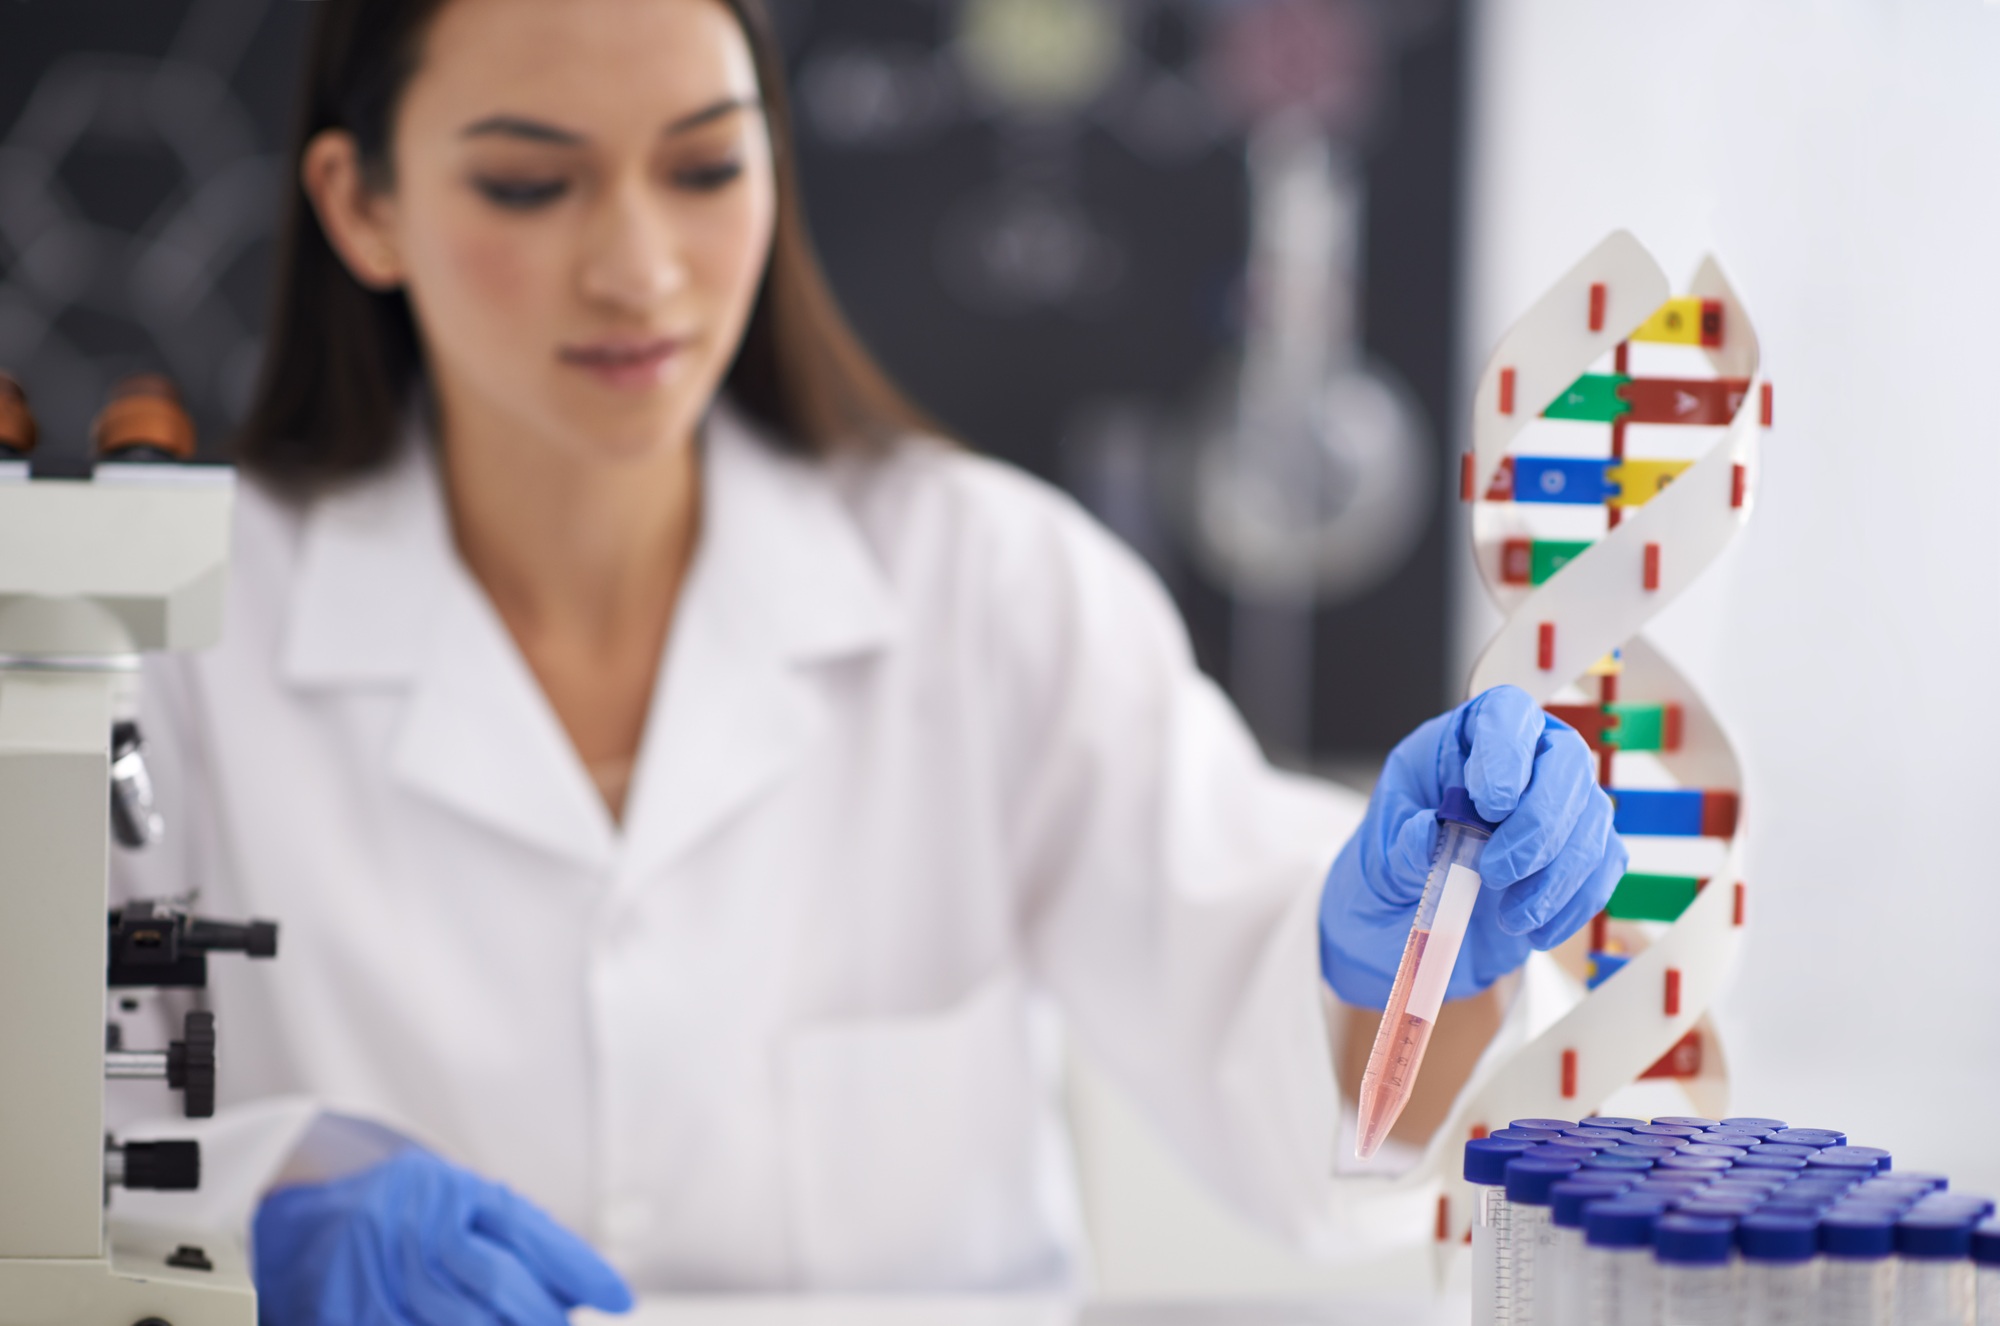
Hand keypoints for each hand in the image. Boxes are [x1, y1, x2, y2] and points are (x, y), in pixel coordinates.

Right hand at [253, 1147, 633, 1325]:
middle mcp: (418, 1225)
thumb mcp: (461, 1206)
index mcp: (452, 1191)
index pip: (528, 1229)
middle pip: (497, 1279)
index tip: (620, 1300)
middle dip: (541, 1318)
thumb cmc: (405, 1219)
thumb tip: (580, 1290)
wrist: (300, 1225)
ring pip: (460, 1320)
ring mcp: (381, 1270)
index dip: (579, 1268)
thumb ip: (516, 1238)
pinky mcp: (349, 1312)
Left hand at [1318, 685, 1625, 1009]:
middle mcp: (1521, 761)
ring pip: (1592, 815)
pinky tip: (1536, 929)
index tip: (1488, 804)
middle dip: (1539, 822)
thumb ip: (1402, 847)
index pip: (1505, 713)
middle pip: (1565, 761)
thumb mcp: (1375, 862)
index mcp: (1462, 741)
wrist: (1401, 930)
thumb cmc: (1387, 876)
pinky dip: (1575, 901)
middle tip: (1496, 872)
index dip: (1507, 750)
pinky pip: (1603, 863)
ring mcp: (1556, 805)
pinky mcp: (1577, 853)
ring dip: (1558, 873)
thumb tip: (1429, 831)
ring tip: (1509, 918)